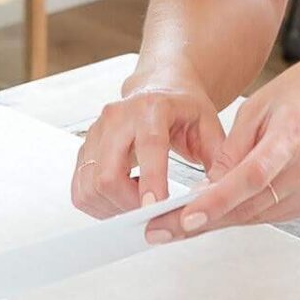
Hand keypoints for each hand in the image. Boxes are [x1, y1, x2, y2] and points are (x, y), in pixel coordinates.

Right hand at [71, 74, 227, 216]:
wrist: (159, 84)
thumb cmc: (184, 108)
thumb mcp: (211, 125)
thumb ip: (219, 160)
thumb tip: (218, 196)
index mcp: (152, 108)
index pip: (147, 147)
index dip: (149, 180)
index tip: (153, 208)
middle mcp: (118, 117)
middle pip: (108, 173)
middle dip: (128, 204)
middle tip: (151, 214)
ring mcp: (96, 131)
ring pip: (90, 185)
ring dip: (112, 207)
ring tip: (138, 205)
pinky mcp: (86, 146)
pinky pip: (80, 187)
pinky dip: (98, 203)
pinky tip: (121, 199)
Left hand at [144, 51, 299, 241]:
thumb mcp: (265, 100)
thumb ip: (236, 143)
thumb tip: (209, 183)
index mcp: (296, 134)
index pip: (250, 177)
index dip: (216, 201)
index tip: (184, 217)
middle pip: (252, 205)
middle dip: (203, 221)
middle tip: (161, 231)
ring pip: (262, 215)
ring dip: (222, 221)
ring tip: (179, 226)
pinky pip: (278, 212)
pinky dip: (248, 213)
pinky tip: (223, 213)